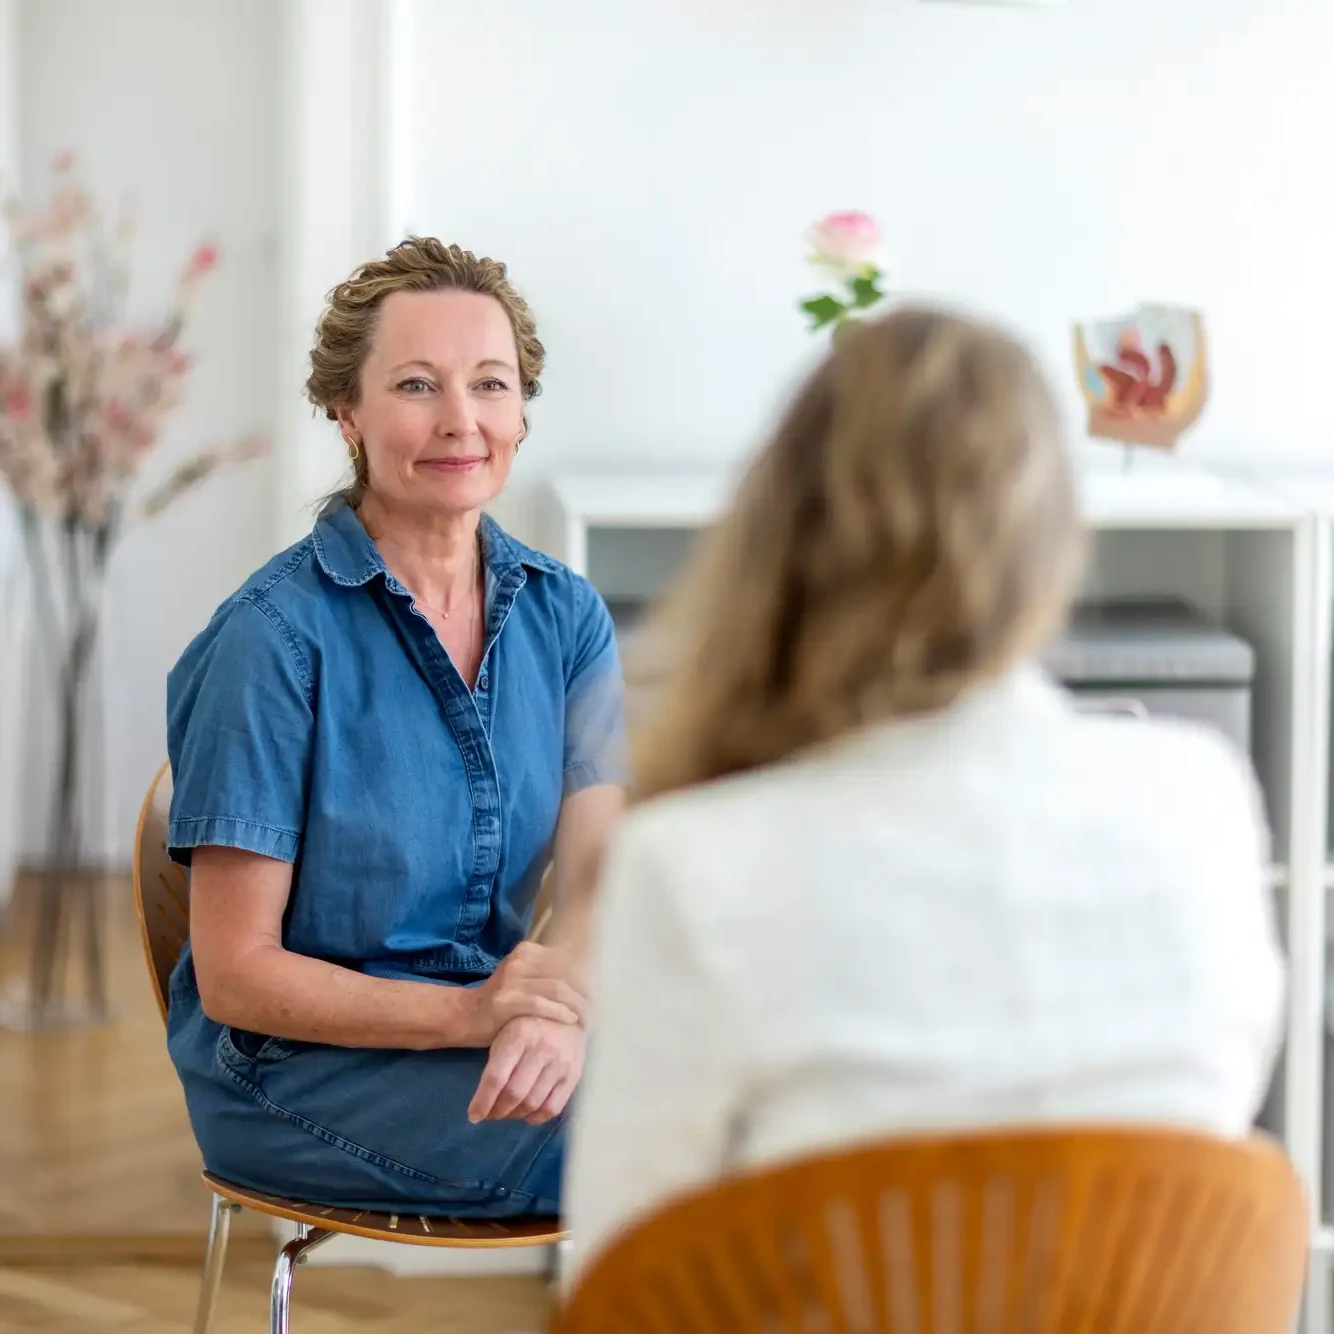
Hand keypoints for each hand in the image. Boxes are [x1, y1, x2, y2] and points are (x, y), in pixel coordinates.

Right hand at [459, 942, 586, 1046]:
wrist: (466, 1016)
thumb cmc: (501, 1002)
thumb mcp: (523, 980)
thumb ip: (548, 976)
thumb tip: (585, 979)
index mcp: (527, 951)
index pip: (566, 961)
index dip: (586, 979)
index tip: (600, 994)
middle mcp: (521, 960)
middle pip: (565, 975)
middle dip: (585, 993)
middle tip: (598, 1009)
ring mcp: (513, 979)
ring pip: (557, 989)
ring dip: (578, 1005)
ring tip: (589, 1018)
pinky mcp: (507, 1000)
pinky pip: (541, 1004)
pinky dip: (560, 1012)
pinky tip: (571, 1020)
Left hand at [468, 1016, 585, 1124]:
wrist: (570, 1013)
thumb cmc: (530, 1024)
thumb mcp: (508, 1033)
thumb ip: (497, 1062)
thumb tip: (484, 1099)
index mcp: (518, 1035)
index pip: (496, 1077)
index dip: (482, 1101)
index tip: (474, 1115)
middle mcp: (541, 1048)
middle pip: (514, 1093)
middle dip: (497, 1111)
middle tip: (491, 1114)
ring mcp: (560, 1063)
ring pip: (533, 1103)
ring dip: (515, 1115)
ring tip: (508, 1112)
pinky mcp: (574, 1075)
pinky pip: (553, 1107)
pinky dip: (536, 1117)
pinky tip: (528, 1113)